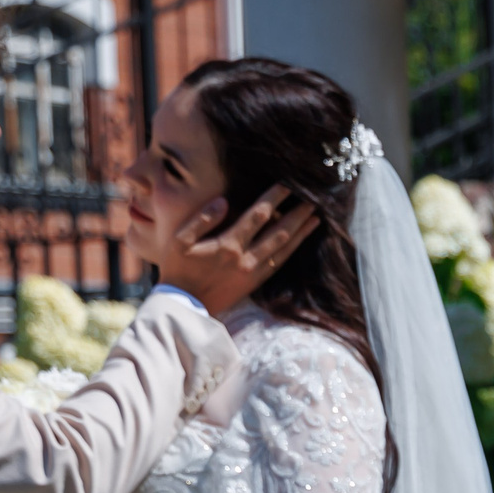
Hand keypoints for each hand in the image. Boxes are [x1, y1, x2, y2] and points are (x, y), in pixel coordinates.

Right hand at [160, 185, 318, 314]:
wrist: (184, 307)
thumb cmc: (178, 270)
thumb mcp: (179, 241)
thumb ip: (202, 220)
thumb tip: (223, 201)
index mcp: (228, 245)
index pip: (258, 215)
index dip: (274, 198)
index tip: (287, 185)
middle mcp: (246, 259)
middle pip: (279, 232)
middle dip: (297, 214)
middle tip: (312, 199)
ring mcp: (253, 273)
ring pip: (284, 249)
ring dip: (301, 233)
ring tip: (315, 218)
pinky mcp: (254, 284)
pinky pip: (279, 264)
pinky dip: (292, 251)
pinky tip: (300, 242)